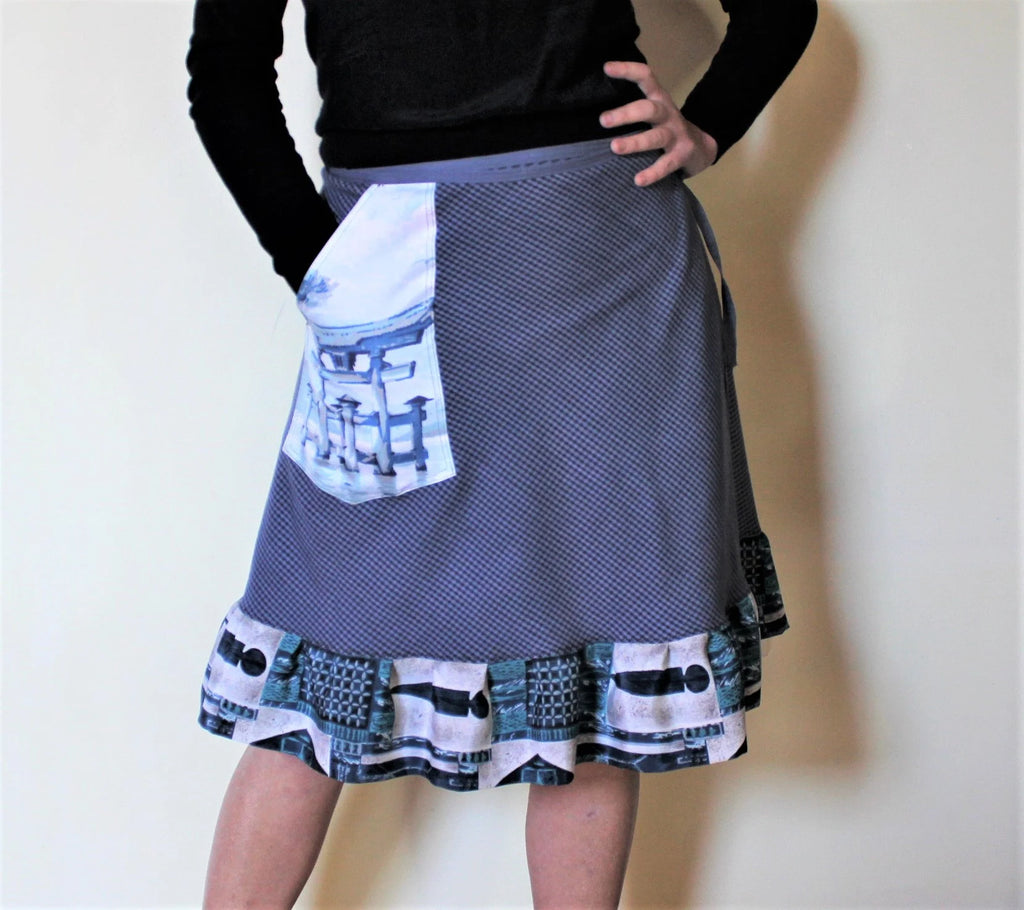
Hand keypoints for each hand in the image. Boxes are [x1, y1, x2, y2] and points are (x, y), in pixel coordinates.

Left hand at [600, 61, 718, 185]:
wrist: (701, 148)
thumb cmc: (666, 129)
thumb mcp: (653, 113)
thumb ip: (634, 110)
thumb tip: (596, 116)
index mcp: (659, 99)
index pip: (646, 77)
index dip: (628, 70)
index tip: (607, 68)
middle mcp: (668, 114)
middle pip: (648, 109)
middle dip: (626, 114)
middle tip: (603, 120)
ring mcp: (676, 134)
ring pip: (655, 137)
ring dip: (635, 142)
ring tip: (615, 147)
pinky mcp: (682, 155)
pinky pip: (666, 165)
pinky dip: (652, 173)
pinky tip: (638, 180)